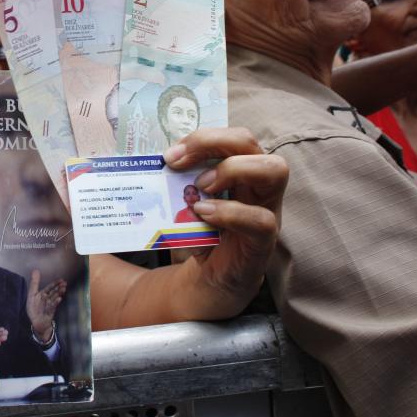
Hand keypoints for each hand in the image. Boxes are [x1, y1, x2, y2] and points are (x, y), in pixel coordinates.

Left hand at [25, 270, 65, 341]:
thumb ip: (34, 283)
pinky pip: (53, 306)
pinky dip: (56, 302)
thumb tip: (36, 270)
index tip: (62, 279)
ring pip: (55, 298)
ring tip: (63, 289)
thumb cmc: (34, 309)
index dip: (55, 283)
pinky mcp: (50, 312)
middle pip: (54, 292)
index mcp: (43, 294)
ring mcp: (50, 305)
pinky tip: (59, 298)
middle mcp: (48, 299)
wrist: (36, 322)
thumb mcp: (32, 294)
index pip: (50, 287)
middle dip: (59, 288)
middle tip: (65, 283)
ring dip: (59, 293)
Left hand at [163, 128, 287, 312]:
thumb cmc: (201, 234)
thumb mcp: (184, 204)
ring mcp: (267, 209)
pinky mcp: (264, 240)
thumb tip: (142, 164)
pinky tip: (204, 214)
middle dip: (212, 142)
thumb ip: (174, 183)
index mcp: (239, 170)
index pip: (232, 136)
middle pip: (251, 142)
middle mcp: (258, 184)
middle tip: (177, 163)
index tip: (169, 154)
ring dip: (231, 170)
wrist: (211, 280)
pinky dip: (230, 212)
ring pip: (275, 170)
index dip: (202, 137)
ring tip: (200, 187)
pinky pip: (262, 219)